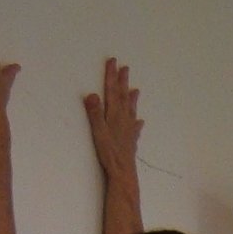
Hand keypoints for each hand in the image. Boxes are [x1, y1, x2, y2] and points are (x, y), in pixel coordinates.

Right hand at [84, 58, 143, 177]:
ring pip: (131, 110)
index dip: (111, 76)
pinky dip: (137, 123)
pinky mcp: (131, 141)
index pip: (112, 90)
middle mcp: (124, 119)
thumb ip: (95, 113)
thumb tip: (92, 94)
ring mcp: (129, 130)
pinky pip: (135, 128)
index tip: (113, 61)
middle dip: (123, 82)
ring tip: (136, 90)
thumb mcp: (98, 131)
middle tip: (125, 68)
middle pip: (123, 96)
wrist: (123, 171)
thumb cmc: (109, 152)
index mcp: (114, 114)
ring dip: (132, 99)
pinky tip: (140, 122)